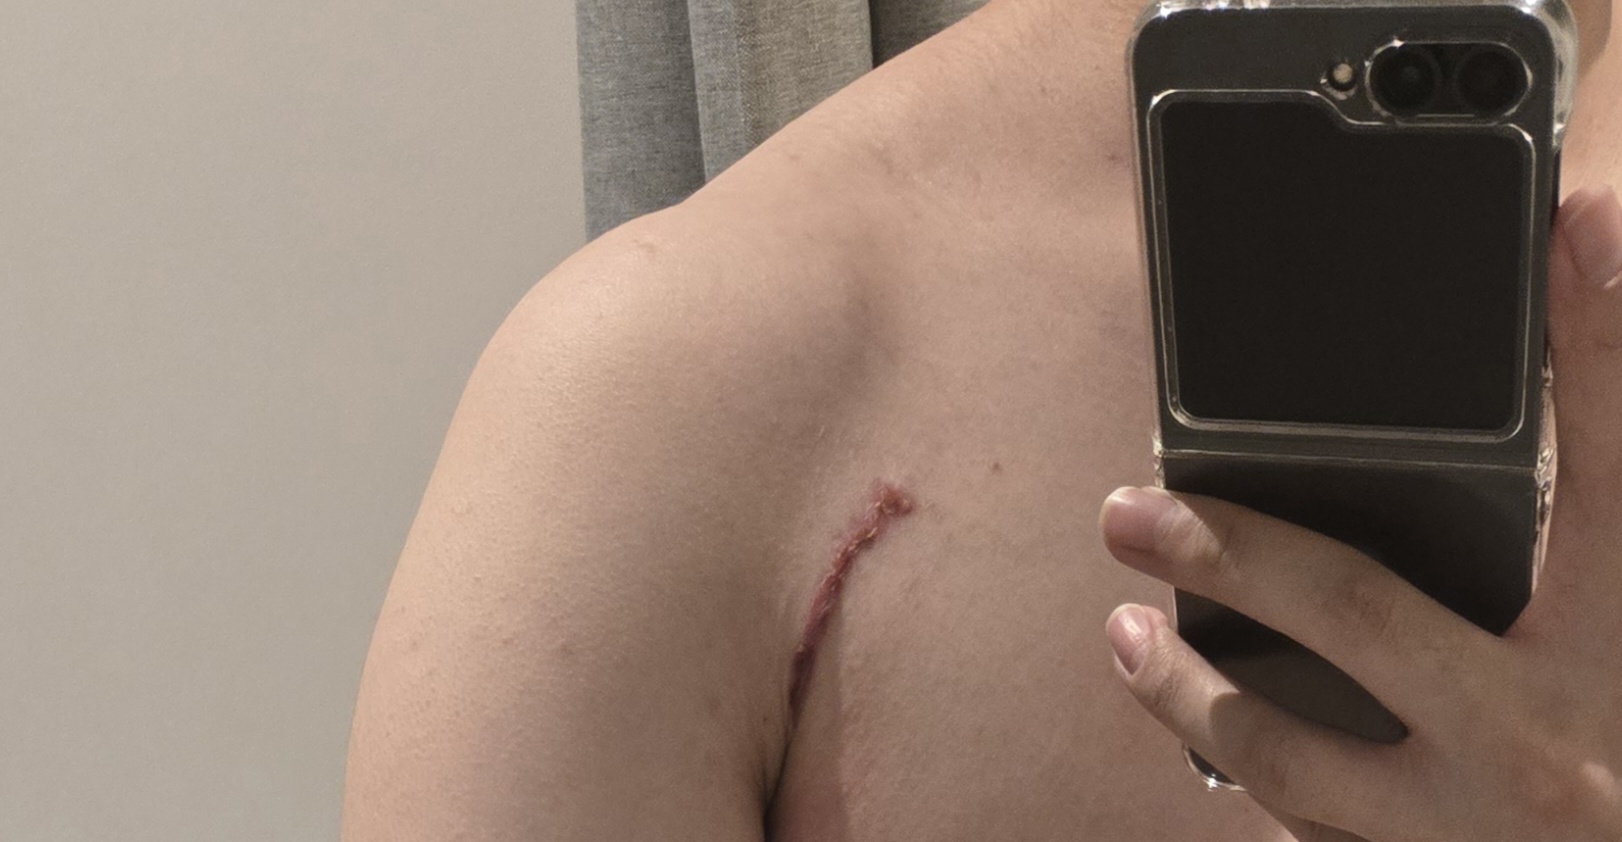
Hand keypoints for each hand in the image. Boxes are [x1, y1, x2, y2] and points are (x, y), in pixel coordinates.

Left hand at [1097, 186, 1621, 841]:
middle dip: (1226, 549)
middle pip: (1356, 612)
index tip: (1578, 224)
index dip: (1599, 336)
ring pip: (1293, 758)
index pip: (1611, 459)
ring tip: (1125, 637)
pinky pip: (1316, 836)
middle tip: (1127, 512)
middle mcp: (1550, 746)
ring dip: (1188, 695)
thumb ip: (1604, 495)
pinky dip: (1257, 784)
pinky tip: (1211, 742)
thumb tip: (1580, 354)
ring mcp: (1480, 835)